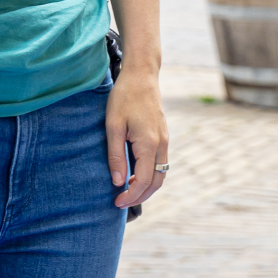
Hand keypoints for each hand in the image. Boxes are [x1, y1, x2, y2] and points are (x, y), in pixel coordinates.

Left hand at [107, 70, 168, 208]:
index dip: (130, 196)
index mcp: (149, 144)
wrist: (141, 75)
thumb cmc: (124, 98)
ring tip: (127, 192)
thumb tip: (118, 182)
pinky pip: (161, 163)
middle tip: (121, 203)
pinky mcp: (163, 136)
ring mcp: (165, 140)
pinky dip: (151, 176)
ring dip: (147, 188)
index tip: (116, 202)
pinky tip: (136, 175)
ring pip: (161, 174)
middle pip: (156, 183)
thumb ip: (116, 155)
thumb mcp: (113, 126)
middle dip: (140, 197)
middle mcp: (162, 145)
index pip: (144, 181)